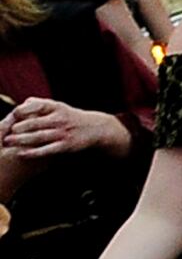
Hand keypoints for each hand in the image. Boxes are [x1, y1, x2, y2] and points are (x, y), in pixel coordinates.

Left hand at [0, 102, 117, 159]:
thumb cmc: (71, 117)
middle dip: (17, 128)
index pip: (37, 106)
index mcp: (57, 107)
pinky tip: (21, 153)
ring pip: (38, 137)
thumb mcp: (59, 107)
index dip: (22, 111)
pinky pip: (46, 150)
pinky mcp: (65, 146)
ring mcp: (63, 133)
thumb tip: (22, 104)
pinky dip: (32, 152)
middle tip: (4, 132)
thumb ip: (40, 104)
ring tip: (7, 142)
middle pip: (34, 123)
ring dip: (21, 140)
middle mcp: (60, 119)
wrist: (96, 128)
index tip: (12, 115)